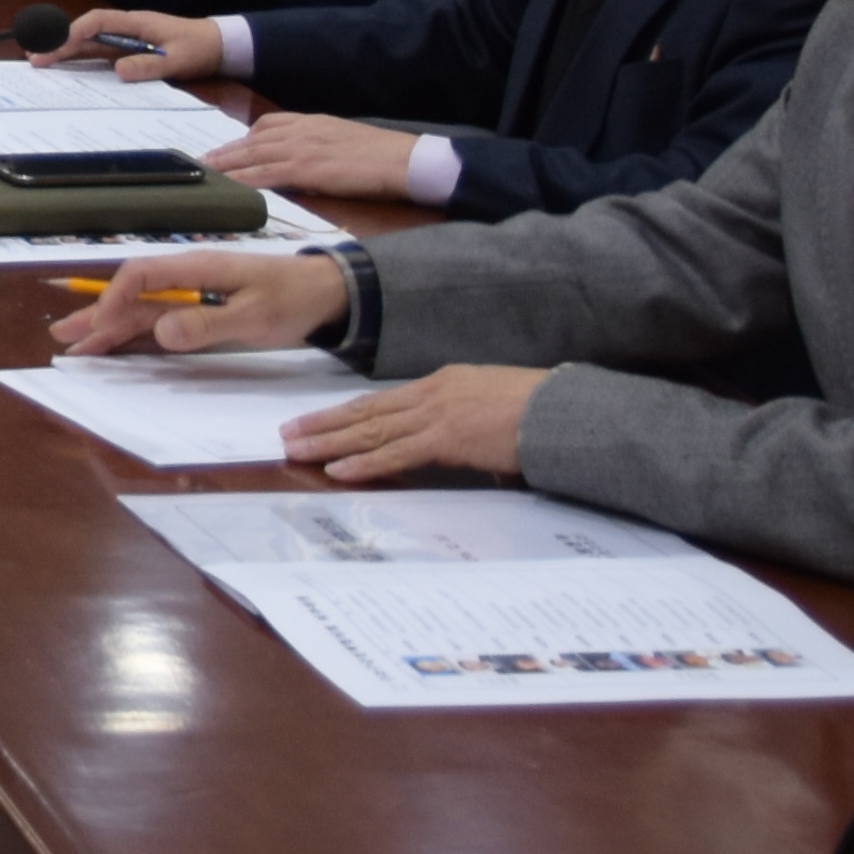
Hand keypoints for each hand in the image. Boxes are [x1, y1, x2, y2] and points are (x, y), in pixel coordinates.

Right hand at [42, 7, 221, 78]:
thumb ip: (149, 66)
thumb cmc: (199, 47)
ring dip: (65, 50)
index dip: (76, 32)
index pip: (98, 22)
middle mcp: (127, 28)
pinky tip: (66, 67)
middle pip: (87, 32)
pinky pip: (100, 53)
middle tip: (35, 56)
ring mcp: (127, 39)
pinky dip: (81, 58)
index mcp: (137, 23)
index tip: (58, 45)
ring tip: (40, 61)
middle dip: (60, 42)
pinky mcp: (130, 50)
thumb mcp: (178, 59)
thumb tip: (117, 71)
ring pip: (90, 42)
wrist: (219, 45)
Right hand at [43, 247, 348, 357]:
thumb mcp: (256, 315)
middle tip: (64, 337)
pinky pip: (161, 320)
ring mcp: (195, 294)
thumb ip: (207, 323)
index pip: (141, 275)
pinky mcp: (204, 310)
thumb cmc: (295, 298)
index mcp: (197, 268)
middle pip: (133, 295)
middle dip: (97, 315)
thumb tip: (160, 331)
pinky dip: (136, 334)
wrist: (331, 293)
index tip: (100, 327)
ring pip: (143, 310)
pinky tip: (118, 346)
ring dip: (111, 327)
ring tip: (78, 346)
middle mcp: (189, 278)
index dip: (114, 299)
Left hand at [213, 109, 421, 200]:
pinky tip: (232, 188)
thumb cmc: (382, 155)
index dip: (239, 140)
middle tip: (199, 164)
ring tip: (204, 176)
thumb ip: (317, 145)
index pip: (264, 127)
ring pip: (252, 156)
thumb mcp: (342, 141)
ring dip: (224, 166)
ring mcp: (303, 148)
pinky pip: (268, 174)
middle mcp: (301, 131)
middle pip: (250, 141)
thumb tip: (300, 160)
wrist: (405, 160)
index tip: (221, 150)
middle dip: (223, 153)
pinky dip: (246, 180)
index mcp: (310, 122)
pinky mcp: (308, 168)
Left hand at [282, 365, 547, 484]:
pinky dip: (363, 463)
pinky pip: (395, 455)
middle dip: (323, 424)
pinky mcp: (446, 439)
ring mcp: (437, 415)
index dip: (345, 413)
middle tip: (288, 434)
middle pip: (366, 413)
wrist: (565, 408)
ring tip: (296, 451)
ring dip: (329, 443)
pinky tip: (337, 470)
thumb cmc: (540, 410)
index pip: (382, 401)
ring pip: (370, 432)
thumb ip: (469, 428)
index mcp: (443, 384)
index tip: (316, 420)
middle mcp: (432, 394)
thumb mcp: (493, 409)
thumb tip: (463, 449)